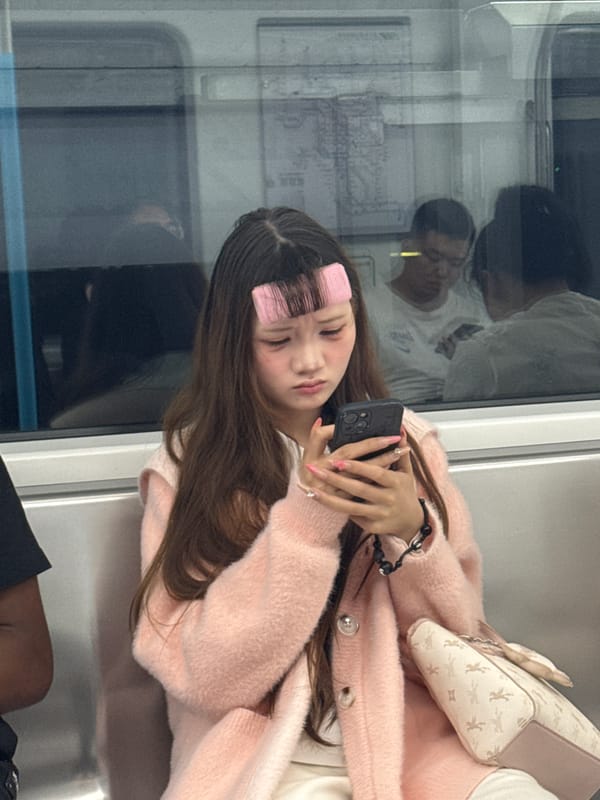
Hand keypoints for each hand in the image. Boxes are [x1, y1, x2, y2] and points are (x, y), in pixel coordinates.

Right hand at [299, 419, 404, 499]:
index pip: (343, 450)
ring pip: (365, 476)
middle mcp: (327, 478)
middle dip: (376, 447)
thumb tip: (322, 420)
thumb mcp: (308, 456)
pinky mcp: (348, 503)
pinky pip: (367, 488)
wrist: (308, 508)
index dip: (360, 442)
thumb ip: (316, 438)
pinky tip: (392, 466)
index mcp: (318, 464)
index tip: (374, 429)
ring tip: (399, 451)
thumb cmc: (310, 476)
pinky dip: (379, 476)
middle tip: (394, 438)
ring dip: (383, 462)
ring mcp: (338, 492)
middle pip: (357, 460)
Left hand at [304, 430, 423, 541]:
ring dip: (328, 499)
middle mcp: (388, 499)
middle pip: (358, 488)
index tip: (337, 461)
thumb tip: (399, 431)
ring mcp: (380, 514)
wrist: (411, 522)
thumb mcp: (406, 472)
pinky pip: (352, 517)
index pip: (375, 473)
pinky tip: (321, 502)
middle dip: (334, 479)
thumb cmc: (405, 492)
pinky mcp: (373, 527)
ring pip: (349, 507)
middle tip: (313, 469)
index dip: (357, 467)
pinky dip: (337, 509)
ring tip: (310, 489)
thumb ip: (399, 452)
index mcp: (396, 483)